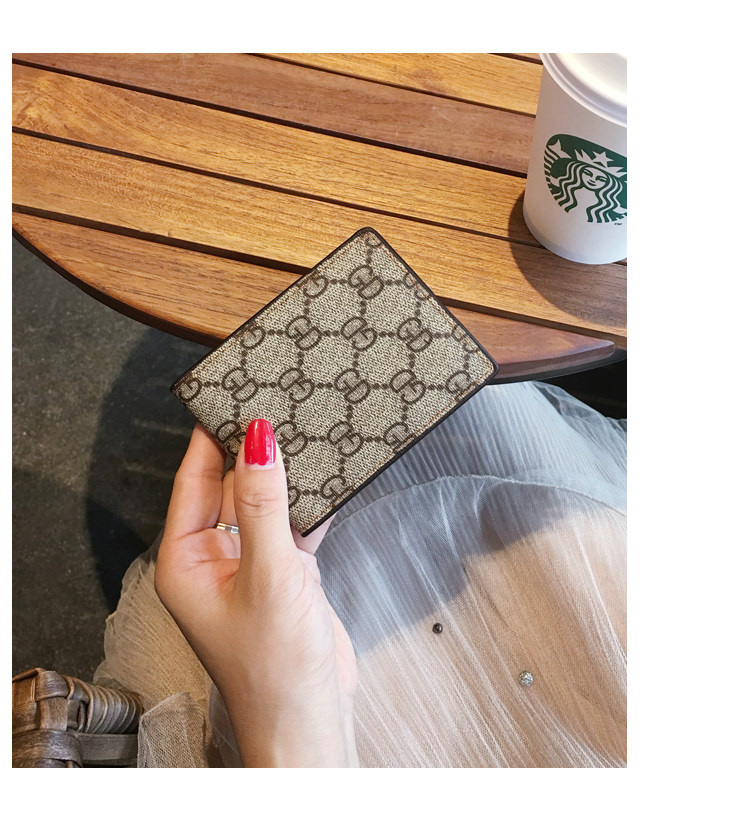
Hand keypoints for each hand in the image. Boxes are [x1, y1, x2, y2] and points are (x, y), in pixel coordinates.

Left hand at [155, 420, 357, 766]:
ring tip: (302, 434)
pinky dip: (308, 507)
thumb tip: (258, 440)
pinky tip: (325, 482)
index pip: (194, 483)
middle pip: (229, 489)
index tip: (229, 398)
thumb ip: (265, 505)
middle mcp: (214, 561)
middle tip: (273, 406)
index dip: (210, 440)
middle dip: (251, 453)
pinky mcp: (285, 577)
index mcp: (188, 562)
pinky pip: (291, 527)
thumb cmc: (275, 666)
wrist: (312, 720)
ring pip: (263, 506)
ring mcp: (252, 568)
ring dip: (282, 478)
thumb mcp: (270, 575)